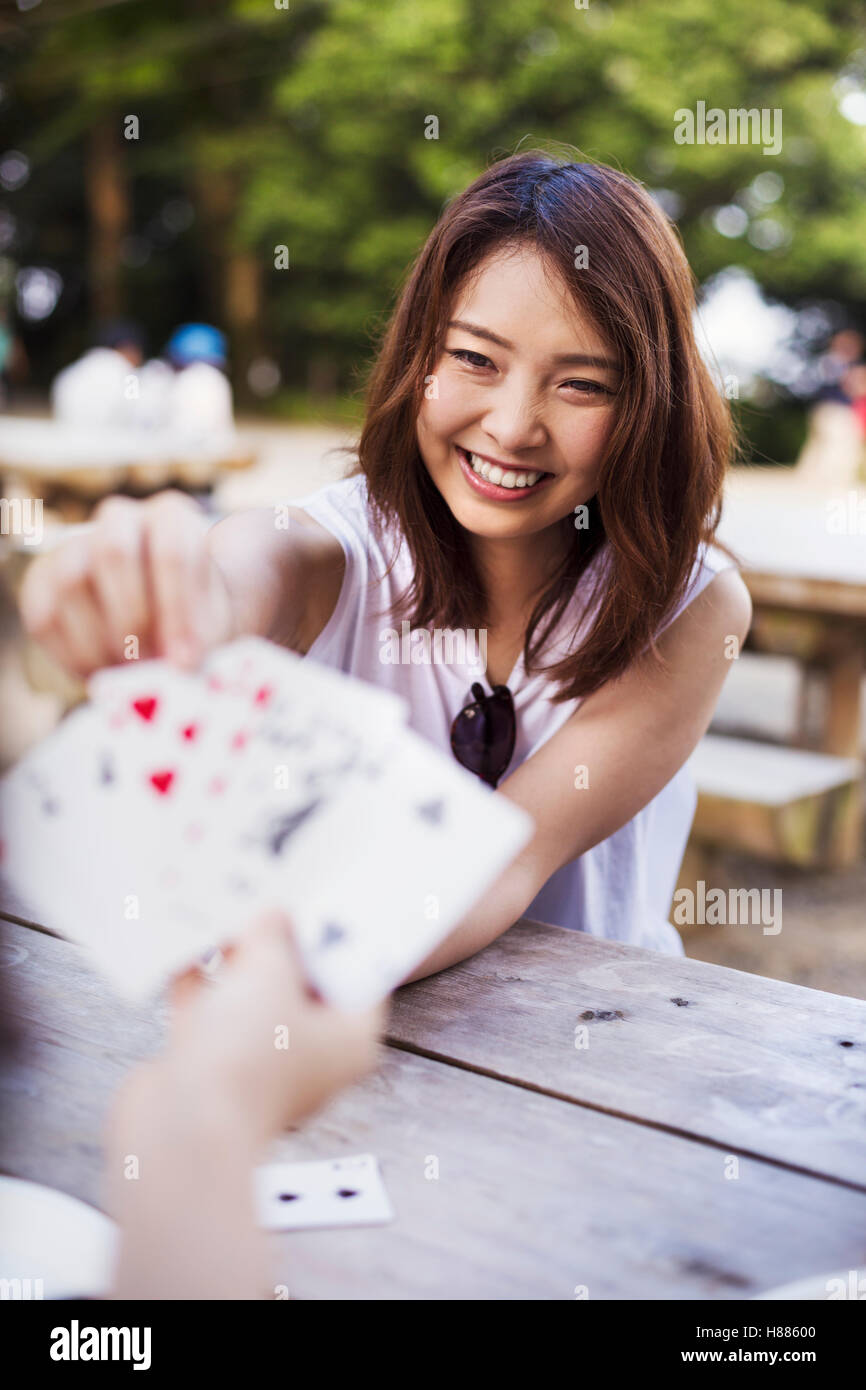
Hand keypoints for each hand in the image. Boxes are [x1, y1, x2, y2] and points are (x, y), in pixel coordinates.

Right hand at [19, 490, 236, 677]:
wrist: (164, 627)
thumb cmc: (194, 624)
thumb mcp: (212, 627)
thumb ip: (199, 640)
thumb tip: (176, 666)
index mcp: (172, 518)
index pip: (171, 548)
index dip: (177, 609)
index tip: (185, 661)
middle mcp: (121, 520)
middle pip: (113, 550)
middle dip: (132, 617)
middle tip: (148, 664)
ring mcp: (76, 546)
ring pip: (71, 579)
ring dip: (98, 639)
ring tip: (126, 674)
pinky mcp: (42, 582)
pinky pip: (43, 615)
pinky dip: (71, 654)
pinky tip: (100, 674)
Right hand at [116, 911, 384, 1150]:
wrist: (178, 1130)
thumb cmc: (247, 1054)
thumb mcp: (269, 974)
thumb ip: (273, 937)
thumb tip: (274, 915)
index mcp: (347, 1040)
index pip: (359, 978)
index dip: (344, 934)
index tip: (329, 894)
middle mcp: (307, 1054)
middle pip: (300, 982)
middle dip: (280, 938)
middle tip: (270, 889)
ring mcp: (255, 1062)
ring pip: (249, 994)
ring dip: (235, 954)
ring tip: (225, 900)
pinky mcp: (209, 1066)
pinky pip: (207, 1009)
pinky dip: (197, 976)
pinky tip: (185, 934)